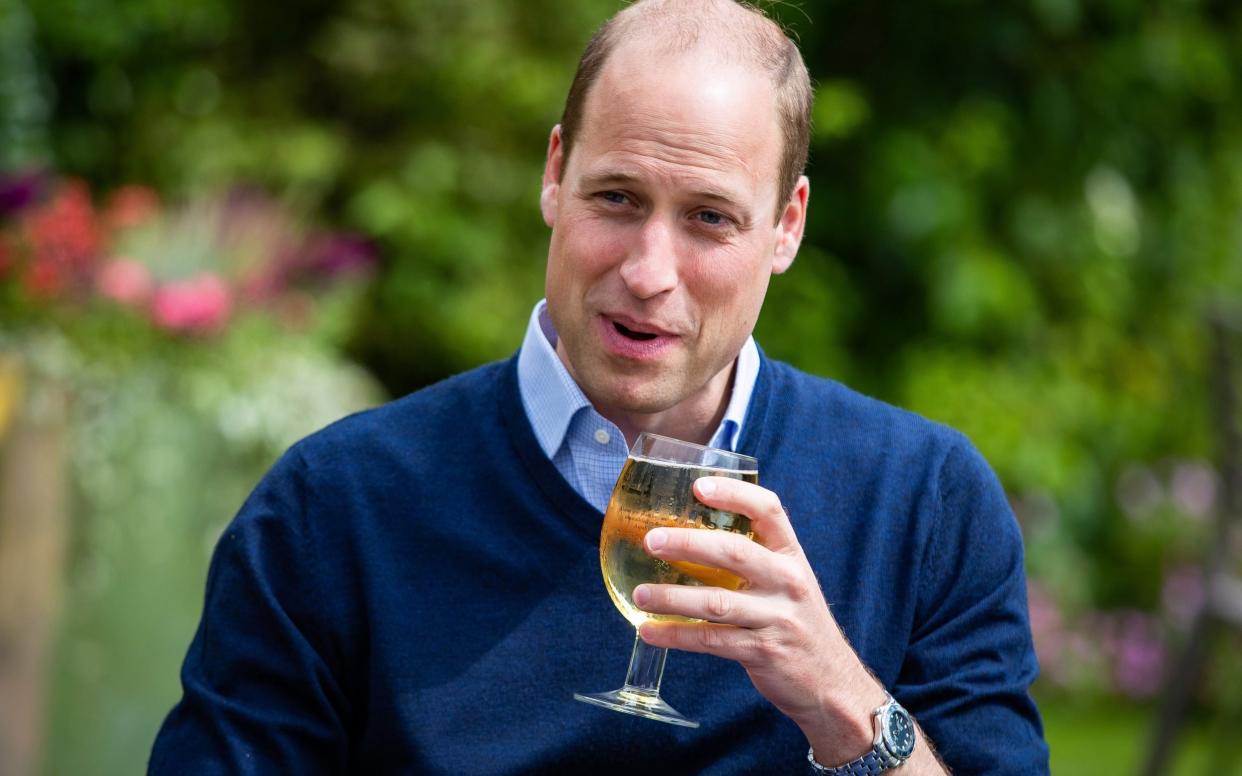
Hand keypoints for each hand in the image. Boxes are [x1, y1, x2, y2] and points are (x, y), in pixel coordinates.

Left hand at [633, 476, 884, 763]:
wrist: (832, 683)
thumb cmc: (797, 624)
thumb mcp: (787, 583)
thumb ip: (753, 560)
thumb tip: (688, 537)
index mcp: (792, 556)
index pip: (769, 511)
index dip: (734, 494)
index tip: (698, 486)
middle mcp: (788, 582)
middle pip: (735, 552)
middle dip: (689, 544)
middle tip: (651, 540)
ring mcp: (778, 618)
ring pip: (717, 602)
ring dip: (672, 597)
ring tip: (640, 594)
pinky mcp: (764, 652)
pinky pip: (712, 640)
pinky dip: (677, 636)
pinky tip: (650, 632)